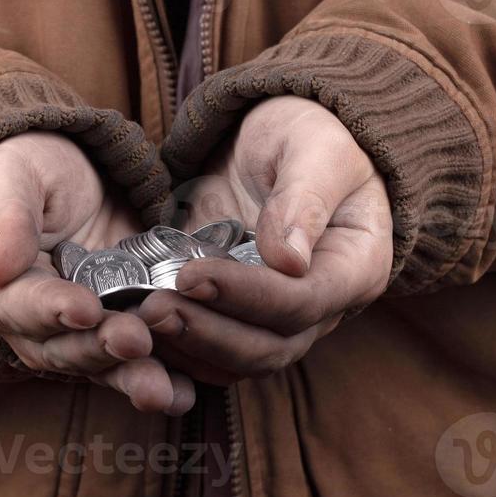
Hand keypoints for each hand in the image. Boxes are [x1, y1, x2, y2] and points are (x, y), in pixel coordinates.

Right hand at [0, 130, 194, 413]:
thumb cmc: (27, 172)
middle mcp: (32, 325)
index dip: (51, 310)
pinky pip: (138, 362)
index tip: (84, 309)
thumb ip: (5, 219)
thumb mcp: (10, 178)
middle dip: (101, 349)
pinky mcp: (120, 330)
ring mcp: (80, 334)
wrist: (69, 178)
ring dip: (132, 379)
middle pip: (63, 349)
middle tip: (136, 341)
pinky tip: (189, 392)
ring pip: (103, 365)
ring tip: (165, 391)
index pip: (18, 305)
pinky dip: (164, 379)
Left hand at [139, 96, 392, 384]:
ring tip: (140, 319)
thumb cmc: (310, 136)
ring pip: (240, 361)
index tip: (191, 275)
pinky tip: (140, 329)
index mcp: (355, 265)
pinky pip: (213, 353)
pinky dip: (178, 351)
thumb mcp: (315, 147)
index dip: (247, 296)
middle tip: (153, 309)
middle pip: (271, 347)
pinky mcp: (241, 317)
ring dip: (189, 348)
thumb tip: (289, 261)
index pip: (304, 302)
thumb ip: (305, 198)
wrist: (281, 143)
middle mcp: (324, 306)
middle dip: (209, 333)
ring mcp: (281, 319)